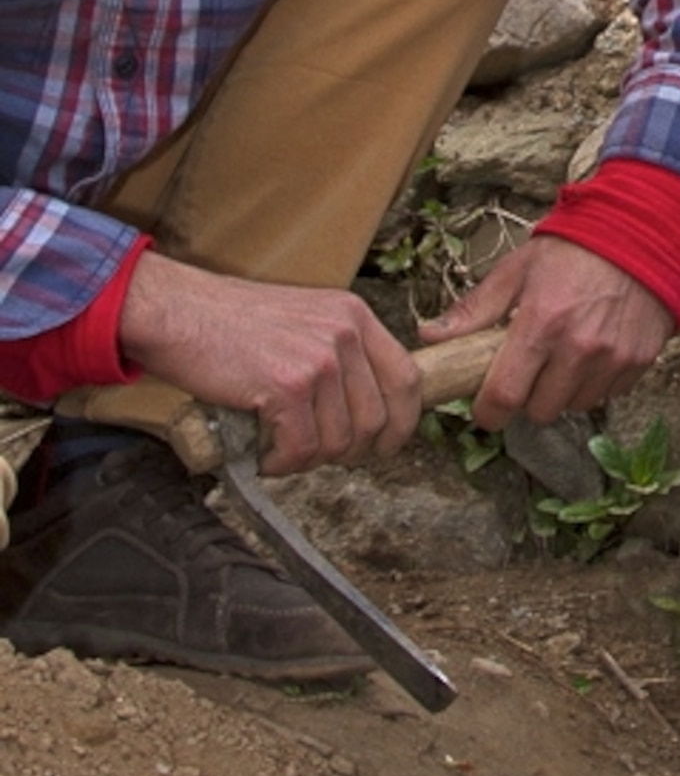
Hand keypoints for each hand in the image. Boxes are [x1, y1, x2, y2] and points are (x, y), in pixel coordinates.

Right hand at [120, 252, 421, 476]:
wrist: (176, 312)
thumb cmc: (228, 323)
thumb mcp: (303, 322)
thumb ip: (337, 356)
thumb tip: (362, 413)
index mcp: (354, 315)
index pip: (407, 378)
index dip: (402, 422)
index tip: (385, 445)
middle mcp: (344, 333)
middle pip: (377, 418)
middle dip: (350, 451)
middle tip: (316, 454)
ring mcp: (318, 358)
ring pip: (339, 440)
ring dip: (310, 458)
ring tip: (281, 449)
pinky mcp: (288, 385)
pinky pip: (301, 448)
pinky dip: (282, 463)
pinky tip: (264, 454)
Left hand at [419, 232, 674, 428]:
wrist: (642, 232)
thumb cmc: (574, 249)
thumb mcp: (517, 271)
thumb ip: (474, 309)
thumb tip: (429, 335)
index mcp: (540, 324)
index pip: (504, 396)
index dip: (489, 411)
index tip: (486, 406)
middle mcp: (578, 347)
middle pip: (540, 410)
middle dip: (527, 398)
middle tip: (529, 371)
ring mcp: (612, 358)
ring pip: (574, 406)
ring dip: (563, 392)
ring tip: (563, 358)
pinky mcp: (638, 361)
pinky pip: (607, 395)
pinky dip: (595, 383)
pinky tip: (593, 353)